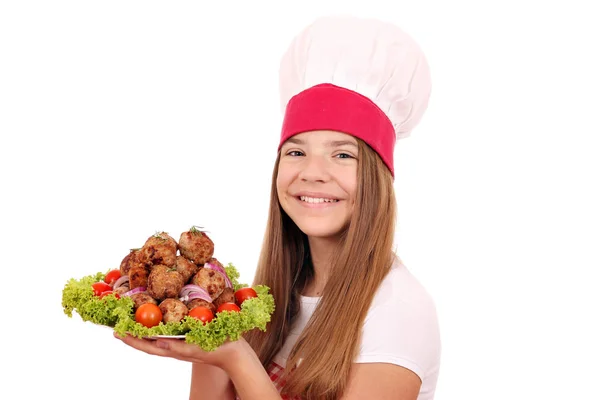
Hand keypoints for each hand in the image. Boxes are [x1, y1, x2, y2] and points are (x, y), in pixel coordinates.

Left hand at [113, 332, 243, 369]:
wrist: (234, 353)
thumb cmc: (217, 350)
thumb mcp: (198, 348)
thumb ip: (179, 348)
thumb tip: (159, 342)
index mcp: (174, 350)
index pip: (148, 346)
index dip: (132, 340)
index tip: (117, 332)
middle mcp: (174, 347)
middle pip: (148, 342)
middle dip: (132, 335)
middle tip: (117, 325)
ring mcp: (180, 343)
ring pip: (156, 337)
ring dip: (143, 330)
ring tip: (131, 321)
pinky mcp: (187, 338)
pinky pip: (168, 332)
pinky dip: (158, 327)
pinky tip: (157, 320)